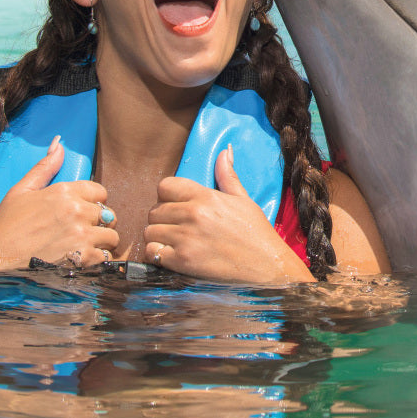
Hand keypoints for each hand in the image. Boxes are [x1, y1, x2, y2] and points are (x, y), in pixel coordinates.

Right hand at [0, 137, 119, 270]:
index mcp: (65, 192)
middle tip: (80, 232)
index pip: (100, 192)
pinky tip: (80, 260)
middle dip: (98, 223)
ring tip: (82, 247)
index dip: (93, 202)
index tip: (82, 212)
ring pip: (111, 237)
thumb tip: (59, 144)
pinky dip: (97, 261)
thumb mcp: (21, 191)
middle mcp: (77, 212)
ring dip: (100, 243)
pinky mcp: (84, 260)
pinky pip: (105, 257)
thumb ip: (45, 168)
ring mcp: (82, 236)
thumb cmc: (5, 227)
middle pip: (108, 214)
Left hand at [144, 146, 313, 282]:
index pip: (165, 186)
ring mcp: (186, 238)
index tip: (175, 205)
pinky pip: (152, 252)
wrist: (267, 266)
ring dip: (158, 236)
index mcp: (205, 196)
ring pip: (149, 231)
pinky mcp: (182, 261)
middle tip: (176, 226)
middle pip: (154, 210)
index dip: (166, 195)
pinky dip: (157, 254)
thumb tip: (224, 151)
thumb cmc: (257, 233)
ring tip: (172, 241)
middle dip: (162, 218)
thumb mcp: (244, 200)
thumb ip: (227, 175)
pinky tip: (171, 255)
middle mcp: (193, 214)